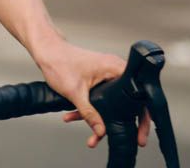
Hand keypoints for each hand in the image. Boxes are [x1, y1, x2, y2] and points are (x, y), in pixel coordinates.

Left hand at [33, 39, 151, 149]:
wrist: (46, 51)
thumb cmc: (59, 62)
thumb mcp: (75, 93)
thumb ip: (89, 114)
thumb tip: (100, 132)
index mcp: (116, 68)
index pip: (139, 94)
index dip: (143, 116)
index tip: (141, 132)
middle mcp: (115, 69)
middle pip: (129, 101)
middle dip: (125, 123)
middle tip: (132, 139)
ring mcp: (107, 73)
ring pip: (113, 101)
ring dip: (103, 118)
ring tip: (93, 138)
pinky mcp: (98, 77)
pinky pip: (102, 96)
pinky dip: (92, 108)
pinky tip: (74, 117)